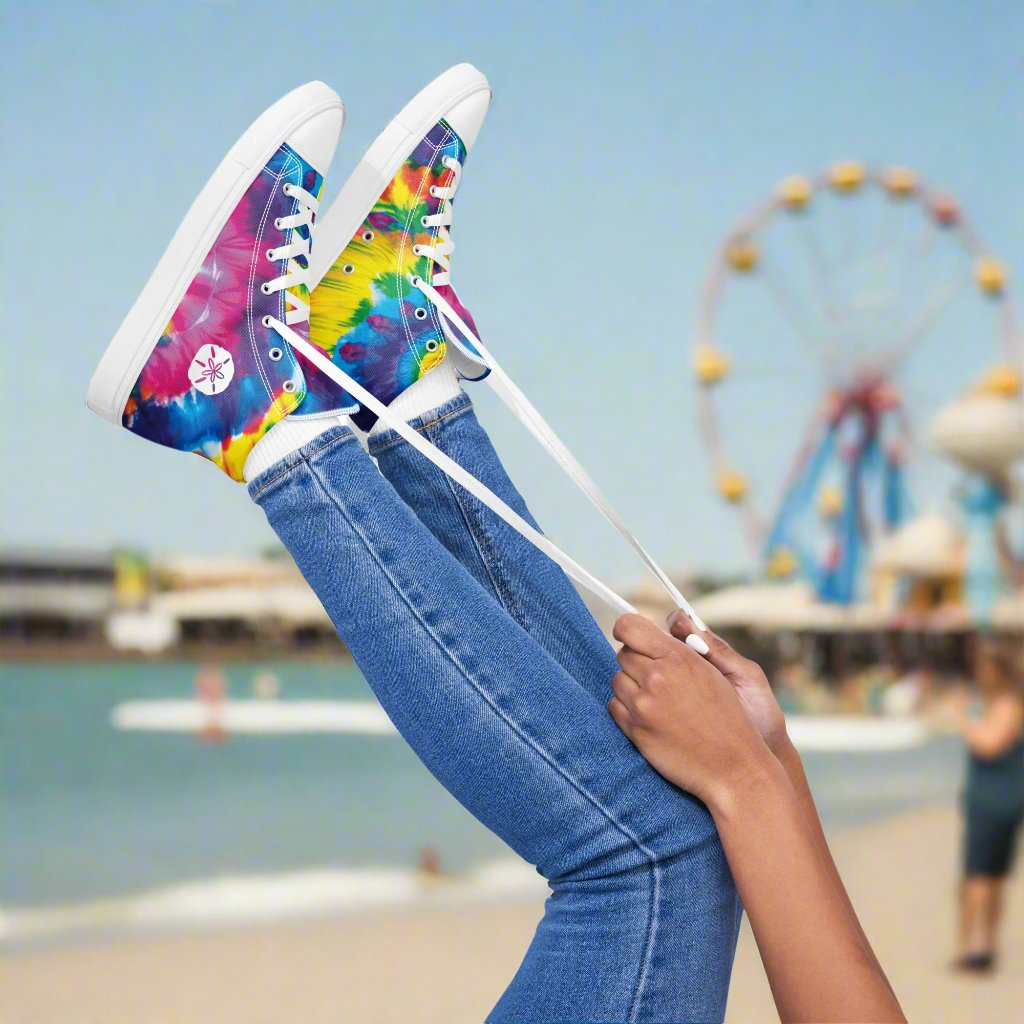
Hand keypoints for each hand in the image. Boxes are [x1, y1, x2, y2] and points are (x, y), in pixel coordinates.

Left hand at [608, 614, 771, 807]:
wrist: (734, 767)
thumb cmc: (729, 717)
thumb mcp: (713, 673)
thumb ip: (682, 647)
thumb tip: (658, 625)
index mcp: (678, 658)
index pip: (629, 627)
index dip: (627, 629)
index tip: (630, 635)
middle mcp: (657, 678)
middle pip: (623, 654)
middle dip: (637, 661)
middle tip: (658, 677)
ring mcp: (643, 705)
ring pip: (617, 679)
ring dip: (631, 686)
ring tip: (658, 700)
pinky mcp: (635, 729)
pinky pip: (614, 705)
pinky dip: (627, 708)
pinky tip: (651, 717)